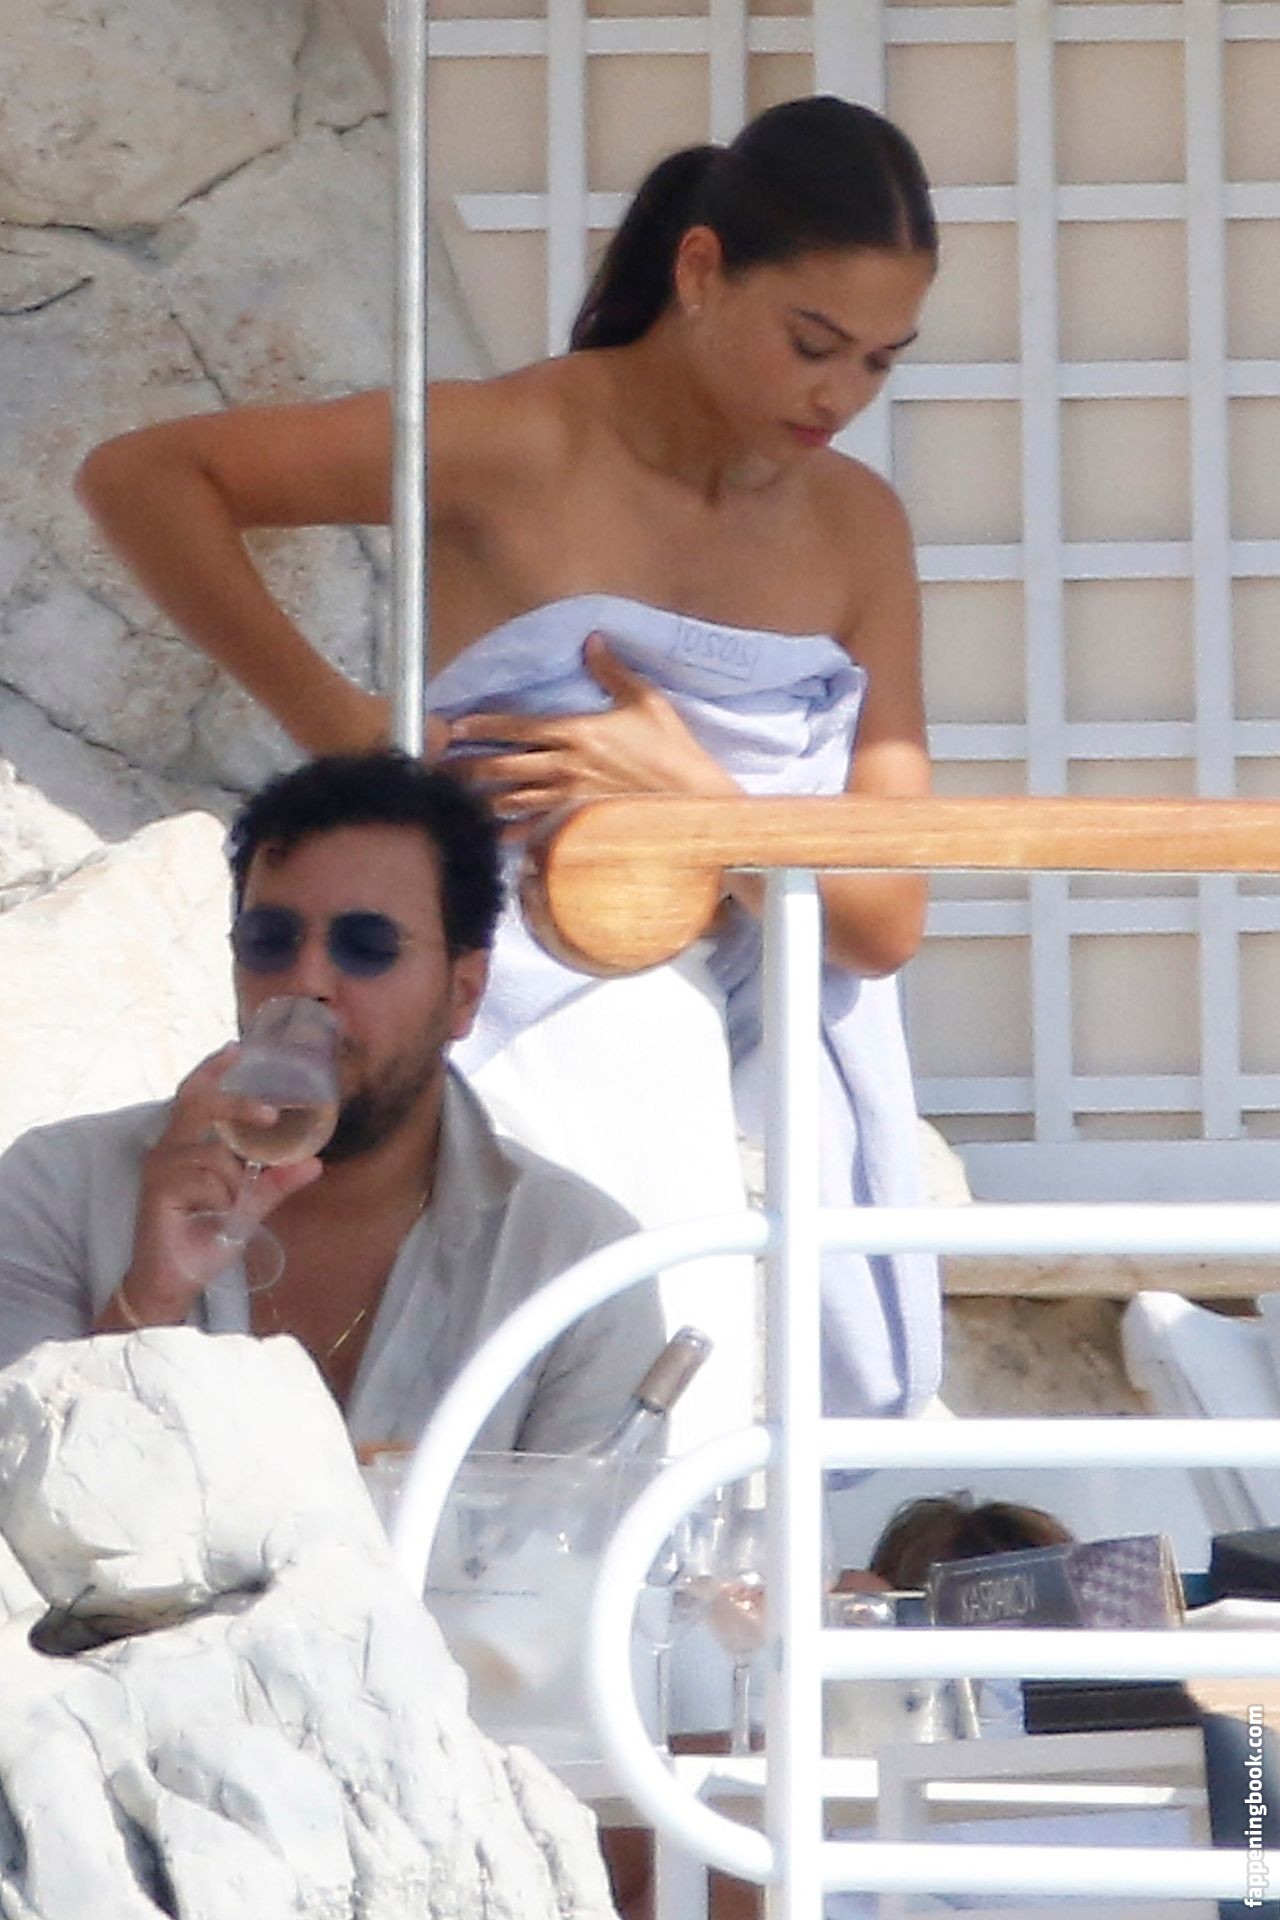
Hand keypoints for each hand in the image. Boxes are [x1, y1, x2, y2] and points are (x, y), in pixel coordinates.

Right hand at [119, 1046, 322, 1320]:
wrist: (177, 1280)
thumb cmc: (206, 1236)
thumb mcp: (249, 1205)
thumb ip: (277, 1181)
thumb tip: (314, 1162)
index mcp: (186, 1144)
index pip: (194, 1094)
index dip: (213, 1069)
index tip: (237, 1047)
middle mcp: (168, 1148)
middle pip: (200, 1104)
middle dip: (239, 1105)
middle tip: (271, 1115)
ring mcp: (160, 1167)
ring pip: (216, 1154)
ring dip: (234, 1184)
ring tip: (225, 1209)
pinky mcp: (157, 1189)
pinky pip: (208, 1181)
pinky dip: (221, 1200)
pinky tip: (210, 1217)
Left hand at [445, 634, 733, 832]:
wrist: (692, 797)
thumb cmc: (671, 748)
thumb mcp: (645, 700)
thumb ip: (612, 670)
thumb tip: (593, 640)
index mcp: (575, 732)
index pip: (517, 727)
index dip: (482, 726)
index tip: (454, 724)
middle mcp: (565, 766)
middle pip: (502, 766)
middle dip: (466, 765)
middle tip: (437, 765)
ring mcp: (568, 799)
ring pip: (510, 799)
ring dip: (480, 797)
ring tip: (452, 796)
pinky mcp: (578, 824)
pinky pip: (534, 830)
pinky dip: (508, 831)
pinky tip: (488, 832)